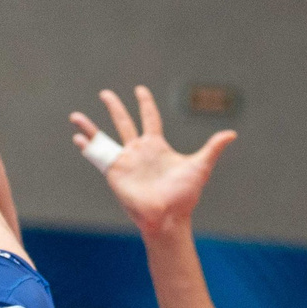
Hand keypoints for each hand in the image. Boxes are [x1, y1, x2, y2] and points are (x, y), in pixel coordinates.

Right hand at [69, 86, 235, 237]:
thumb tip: (232, 134)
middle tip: (105, 93)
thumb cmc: (184, 195)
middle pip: (123, 122)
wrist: (168, 217)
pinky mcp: (114, 172)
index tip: (140, 90)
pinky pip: (97, 156)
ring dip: (89, 126)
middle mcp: (138, 151)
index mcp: (156, 146)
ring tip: (74, 115)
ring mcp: (124, 161)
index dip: (145, 104)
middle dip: (115, 107)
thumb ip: (213, 147)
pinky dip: (87, 146)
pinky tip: (76, 137)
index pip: (149, 118)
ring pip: (104, 137)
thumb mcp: (200, 166)